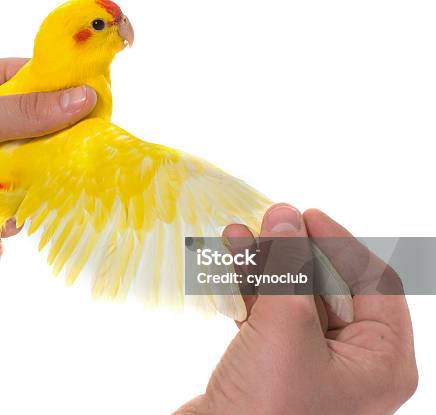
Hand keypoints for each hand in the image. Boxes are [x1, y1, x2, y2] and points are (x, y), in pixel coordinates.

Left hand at [0, 59, 96, 224]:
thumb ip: (27, 115)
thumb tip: (85, 100)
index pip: (41, 84)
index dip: (72, 99)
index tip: (101, 121)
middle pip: (38, 137)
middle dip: (52, 159)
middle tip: (70, 176)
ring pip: (20, 176)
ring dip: (23, 196)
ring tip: (19, 211)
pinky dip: (0, 221)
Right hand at [175, 204, 417, 414]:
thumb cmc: (270, 406)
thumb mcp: (286, 328)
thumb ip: (288, 267)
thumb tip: (285, 216)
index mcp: (380, 359)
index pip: (373, 282)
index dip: (340, 243)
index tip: (305, 215)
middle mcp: (353, 362)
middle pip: (329, 286)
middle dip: (294, 251)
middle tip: (268, 219)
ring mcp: (311, 365)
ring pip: (293, 298)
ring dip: (265, 265)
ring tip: (237, 233)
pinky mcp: (275, 368)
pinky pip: (269, 317)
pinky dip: (250, 290)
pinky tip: (229, 263)